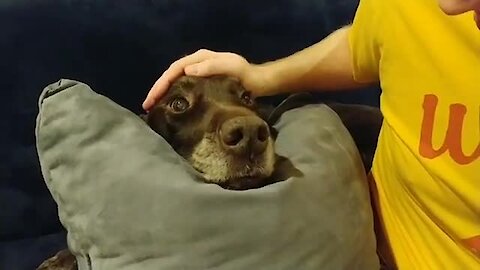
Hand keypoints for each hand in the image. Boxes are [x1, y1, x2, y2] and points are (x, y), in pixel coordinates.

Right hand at [143, 49, 265, 110]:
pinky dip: (174, 97)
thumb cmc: (245, 74)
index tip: (152, 98)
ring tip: (153, 108)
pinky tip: (170, 107)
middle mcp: (196, 64)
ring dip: (164, 94)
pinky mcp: (203, 84)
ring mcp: (199, 74)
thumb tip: (187, 70)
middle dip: (158, 90)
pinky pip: (184, 89)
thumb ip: (211, 66)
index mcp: (200, 58)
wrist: (258, 82)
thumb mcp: (231, 67)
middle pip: (171, 75)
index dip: (161, 83)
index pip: (174, 69)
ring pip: (176, 82)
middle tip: (146, 106)